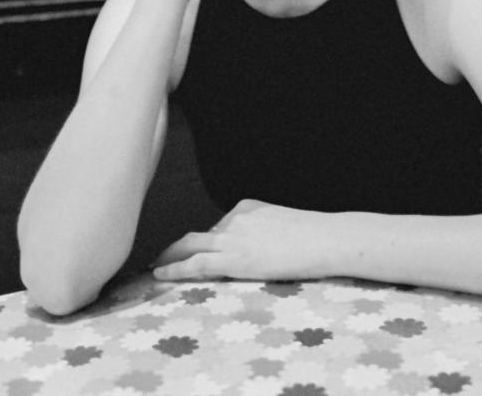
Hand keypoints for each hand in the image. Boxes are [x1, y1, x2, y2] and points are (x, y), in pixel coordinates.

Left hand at [151, 199, 334, 281]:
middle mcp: (236, 218)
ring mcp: (234, 237)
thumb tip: (259, 251)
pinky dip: (175, 269)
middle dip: (177, 247)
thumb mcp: (284, 227)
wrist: (326, 239)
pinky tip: (160, 274)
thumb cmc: (316, 236)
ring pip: (190, 246)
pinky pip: (196, 264)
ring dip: (170, 257)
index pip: (219, 227)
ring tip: (155, 268)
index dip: (205, 243)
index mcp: (248, 208)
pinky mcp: (235, 259)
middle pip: (198, 234)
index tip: (194, 253)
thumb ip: (265, 234)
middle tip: (162, 258)